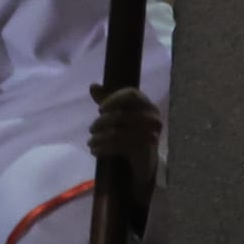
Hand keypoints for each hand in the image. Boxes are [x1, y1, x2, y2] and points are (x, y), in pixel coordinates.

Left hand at [88, 84, 160, 212]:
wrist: (145, 157)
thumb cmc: (131, 128)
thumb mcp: (119, 111)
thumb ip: (107, 98)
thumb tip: (93, 86)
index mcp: (146, 104)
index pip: (131, 94)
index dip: (114, 99)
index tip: (99, 109)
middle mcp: (152, 117)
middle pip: (121, 115)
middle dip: (101, 123)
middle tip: (91, 129)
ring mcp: (151, 134)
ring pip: (118, 133)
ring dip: (99, 138)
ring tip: (90, 142)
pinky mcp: (145, 150)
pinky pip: (120, 147)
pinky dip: (104, 148)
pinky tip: (95, 151)